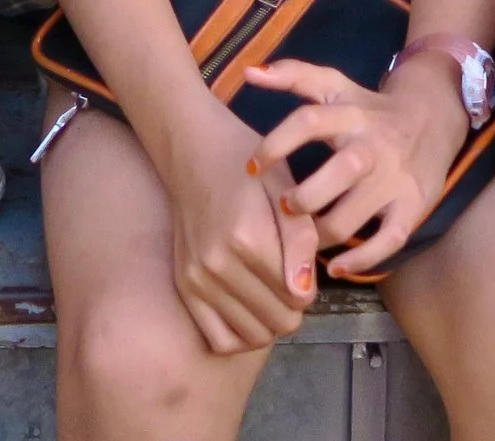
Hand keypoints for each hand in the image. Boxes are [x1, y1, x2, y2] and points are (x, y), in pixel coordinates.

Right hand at [162, 102, 319, 353]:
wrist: (193, 153)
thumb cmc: (247, 168)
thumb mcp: (285, 190)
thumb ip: (300, 241)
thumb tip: (302, 293)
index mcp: (248, 238)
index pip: (299, 297)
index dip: (310, 286)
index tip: (301, 265)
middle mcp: (217, 264)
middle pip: (279, 321)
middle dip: (293, 306)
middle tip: (289, 279)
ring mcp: (196, 279)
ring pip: (253, 336)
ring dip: (270, 321)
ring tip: (271, 293)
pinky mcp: (184, 287)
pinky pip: (219, 339)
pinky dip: (241, 335)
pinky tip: (249, 311)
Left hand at [248, 55, 465, 277]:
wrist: (434, 116)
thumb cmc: (369, 109)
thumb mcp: (336, 86)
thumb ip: (293, 77)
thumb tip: (248, 72)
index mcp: (350, 114)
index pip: (309, 121)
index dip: (276, 145)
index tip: (251, 168)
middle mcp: (373, 146)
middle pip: (336, 172)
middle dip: (303, 199)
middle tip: (284, 209)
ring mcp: (395, 179)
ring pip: (353, 216)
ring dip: (321, 236)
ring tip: (303, 240)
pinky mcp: (413, 206)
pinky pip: (387, 242)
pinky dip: (360, 261)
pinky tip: (335, 267)